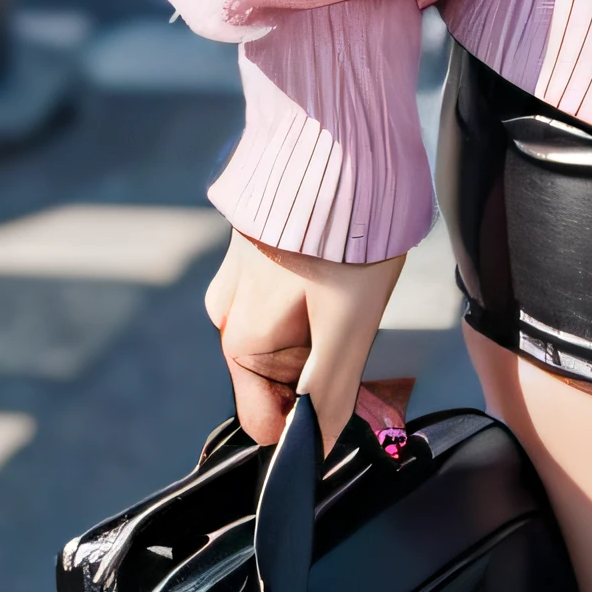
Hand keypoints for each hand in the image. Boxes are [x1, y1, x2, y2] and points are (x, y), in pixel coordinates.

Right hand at [205, 230, 405, 449]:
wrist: (335, 142)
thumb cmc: (341, 233)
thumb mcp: (348, 326)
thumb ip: (330, 394)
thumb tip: (318, 449)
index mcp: (240, 341)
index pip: (265, 423)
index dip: (310, 424)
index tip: (352, 398)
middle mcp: (230, 313)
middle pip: (281, 378)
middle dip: (324, 369)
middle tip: (361, 329)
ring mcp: (241, 278)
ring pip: (286, 335)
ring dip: (325, 330)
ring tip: (357, 288)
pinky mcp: (258, 250)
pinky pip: (285, 296)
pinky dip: (317, 296)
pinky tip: (345, 267)